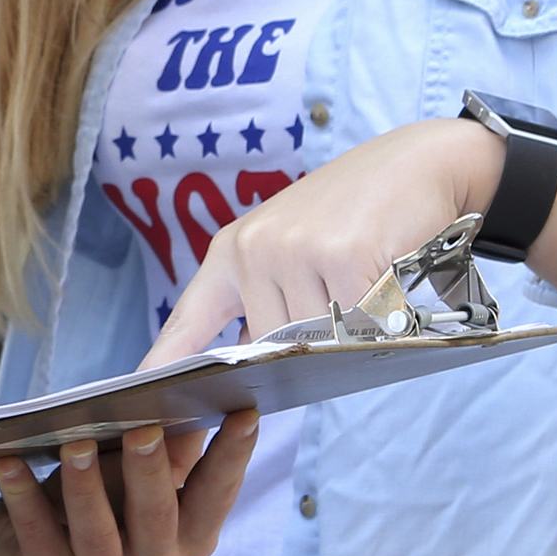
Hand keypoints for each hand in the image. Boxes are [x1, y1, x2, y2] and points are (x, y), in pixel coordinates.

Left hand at [0, 405, 257, 555]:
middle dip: (151, 472)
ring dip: (86, 485)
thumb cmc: (103, 502)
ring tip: (76, 442)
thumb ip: (168, 449)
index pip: (217, 497)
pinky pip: (37, 535)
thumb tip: (187, 404)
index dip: (232, 457)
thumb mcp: (137, 476)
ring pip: (97, 533)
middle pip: (157, 518)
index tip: (245, 412)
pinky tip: (7, 461)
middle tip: (145, 428)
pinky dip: (21, 496)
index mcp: (191, 541)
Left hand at [145, 118, 499, 366]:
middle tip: (342, 294)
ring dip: (349, 327)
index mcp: (232, 249)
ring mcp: (297, 252)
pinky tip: (386, 272)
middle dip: (307, 344)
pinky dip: (379, 315)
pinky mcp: (346, 258)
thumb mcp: (289, 247)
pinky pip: (359, 325)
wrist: (418, 163)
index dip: (166, 360)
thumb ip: (265, 300)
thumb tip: (254, 364)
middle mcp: (255, 249)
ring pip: (318, 341)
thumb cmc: (354, 214)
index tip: (138, 392)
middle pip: (272, 349)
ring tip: (365, 276)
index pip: (190, 319)